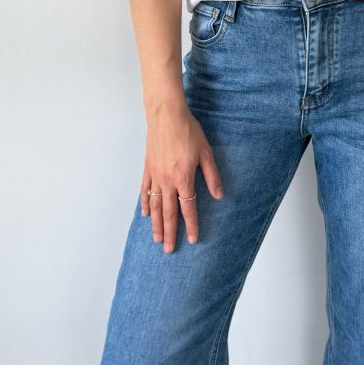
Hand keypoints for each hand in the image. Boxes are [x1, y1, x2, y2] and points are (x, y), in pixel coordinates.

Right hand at [141, 103, 223, 252]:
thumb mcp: (206, 153)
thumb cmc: (188, 131)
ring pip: (154, 206)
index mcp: (183, 179)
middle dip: (170, 233)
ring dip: (156, 224)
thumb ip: (212, 176)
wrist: (166, 114)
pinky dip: (145, 204)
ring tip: (157, 239)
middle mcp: (167, 181)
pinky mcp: (147, 168)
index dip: (191, 225)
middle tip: (169, 250)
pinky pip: (144, 191)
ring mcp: (155, 175)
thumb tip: (219, 195)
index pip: (188, 208)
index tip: (192, 240)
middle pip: (168, 213)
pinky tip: (146, 215)